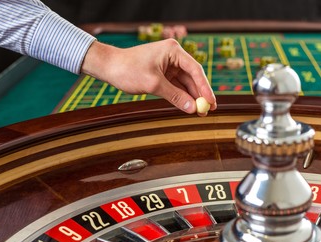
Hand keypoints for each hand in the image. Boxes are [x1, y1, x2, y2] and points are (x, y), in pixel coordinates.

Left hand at [81, 39, 216, 114]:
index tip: (211, 102)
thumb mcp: (153, 84)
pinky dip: (182, 96)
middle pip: (193, 77)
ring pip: (185, 83)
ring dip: (192, 97)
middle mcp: (173, 56)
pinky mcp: (163, 74)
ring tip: (200, 112)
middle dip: (200, 94)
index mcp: (173, 51)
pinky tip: (189, 106)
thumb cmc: (128, 70)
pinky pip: (176, 86)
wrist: (109, 67)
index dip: (205, 87)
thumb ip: (174, 96)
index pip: (195, 70)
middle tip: (208, 110)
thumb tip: (192, 108)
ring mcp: (168, 65)